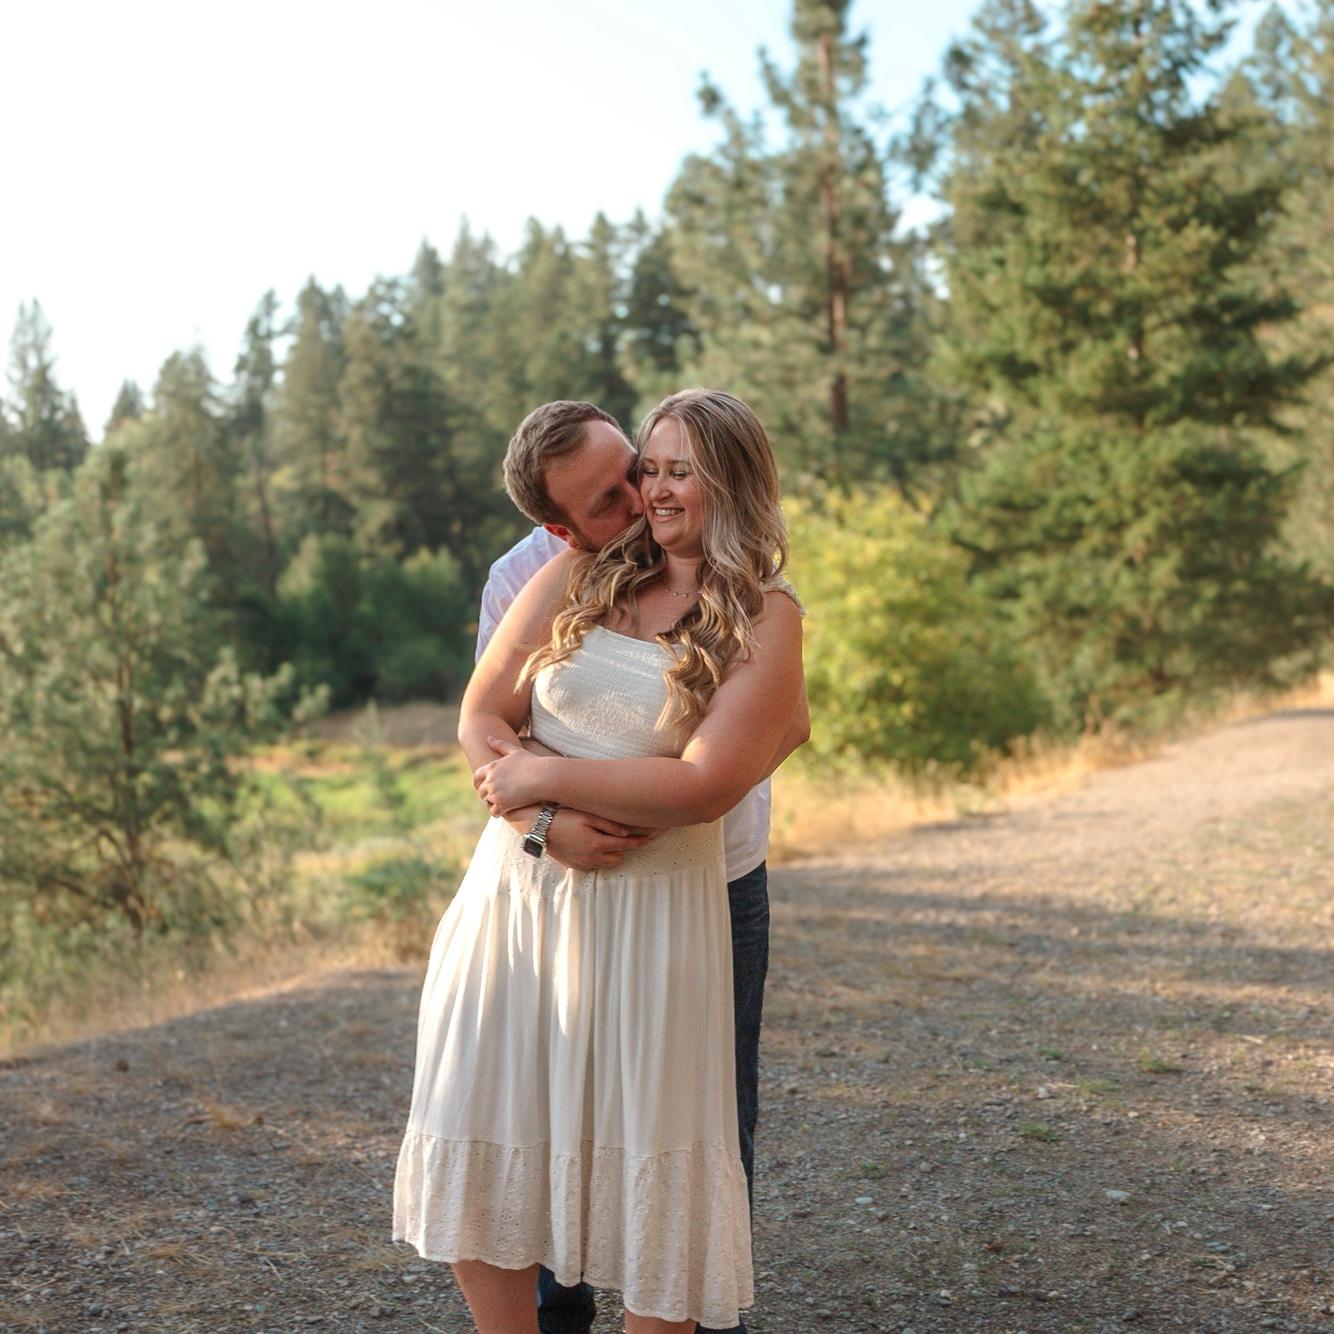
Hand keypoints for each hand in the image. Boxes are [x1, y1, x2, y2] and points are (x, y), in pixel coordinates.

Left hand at [473, 736, 547, 815]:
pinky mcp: (501, 803)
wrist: (543, 776)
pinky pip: (494, 812)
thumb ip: (500, 744)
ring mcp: (495, 792)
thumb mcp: (515, 750)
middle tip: (497, 798)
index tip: (484, 787)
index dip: (479, 783)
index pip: (476, 777)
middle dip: (487, 795)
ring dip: (494, 803)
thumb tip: (488, 737)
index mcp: (491, 767)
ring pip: (488, 802)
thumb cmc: (532, 762)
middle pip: (481, 791)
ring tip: (503, 804)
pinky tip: (506, 810)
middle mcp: (490, 780)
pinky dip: (498, 812)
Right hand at [504, 806, 654, 870]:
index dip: (639, 842)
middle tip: (617, 835)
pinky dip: (596, 858)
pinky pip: (592, 866)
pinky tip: (589, 845)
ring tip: (602, 839)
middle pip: (617, 858)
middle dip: (620, 848)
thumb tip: (627, 833)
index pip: (625, 846)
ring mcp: (582, 864)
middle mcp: (591, 858)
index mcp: (597, 844)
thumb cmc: (564, 816)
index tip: (648, 838)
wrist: (539, 827)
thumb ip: (608, 824)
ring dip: (608, 854)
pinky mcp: (574, 866)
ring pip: (605, 863)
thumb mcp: (587, 815)